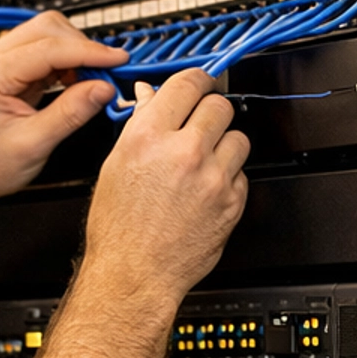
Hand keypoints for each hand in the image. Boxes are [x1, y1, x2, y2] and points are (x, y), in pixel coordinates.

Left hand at [0, 11, 126, 224]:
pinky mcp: (6, 70)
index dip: (88, 52)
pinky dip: (64, 63)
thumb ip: (70, 114)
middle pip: (47, 28)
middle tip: (106, 72)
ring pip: (46, 35)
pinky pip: (42, 52)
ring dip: (74, 54)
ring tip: (91, 82)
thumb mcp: (33, 145)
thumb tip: (102, 89)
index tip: (116, 59)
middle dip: (81, 47)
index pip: (49, 48)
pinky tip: (75, 82)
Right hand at [82, 68, 249, 302]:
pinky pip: (241, 174)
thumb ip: (139, 127)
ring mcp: (212, 178)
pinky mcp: (231, 202)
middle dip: (209, 113)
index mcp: (148, 137)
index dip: (195, 81)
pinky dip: (228, 179)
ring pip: (238, 138)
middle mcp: (183, 153)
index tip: (198, 85)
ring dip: (224, 146)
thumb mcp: (115, 168)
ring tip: (204, 163)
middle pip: (219, 106)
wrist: (134, 276)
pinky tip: (206, 191)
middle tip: (199, 127)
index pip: (188, 83)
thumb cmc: (119, 232)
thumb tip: (150, 99)